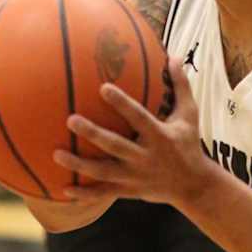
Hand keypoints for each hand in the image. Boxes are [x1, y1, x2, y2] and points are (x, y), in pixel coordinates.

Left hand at [53, 59, 211, 209]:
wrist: (194, 185)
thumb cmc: (189, 143)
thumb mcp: (190, 115)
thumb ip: (180, 86)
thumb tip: (175, 56)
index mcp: (160, 136)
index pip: (139, 117)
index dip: (122, 103)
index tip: (103, 87)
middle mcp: (145, 157)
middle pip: (115, 145)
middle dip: (93, 134)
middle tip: (70, 120)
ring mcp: (136, 177)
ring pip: (104, 172)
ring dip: (79, 164)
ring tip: (56, 154)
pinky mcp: (129, 191)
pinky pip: (104, 193)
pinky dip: (85, 194)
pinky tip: (64, 188)